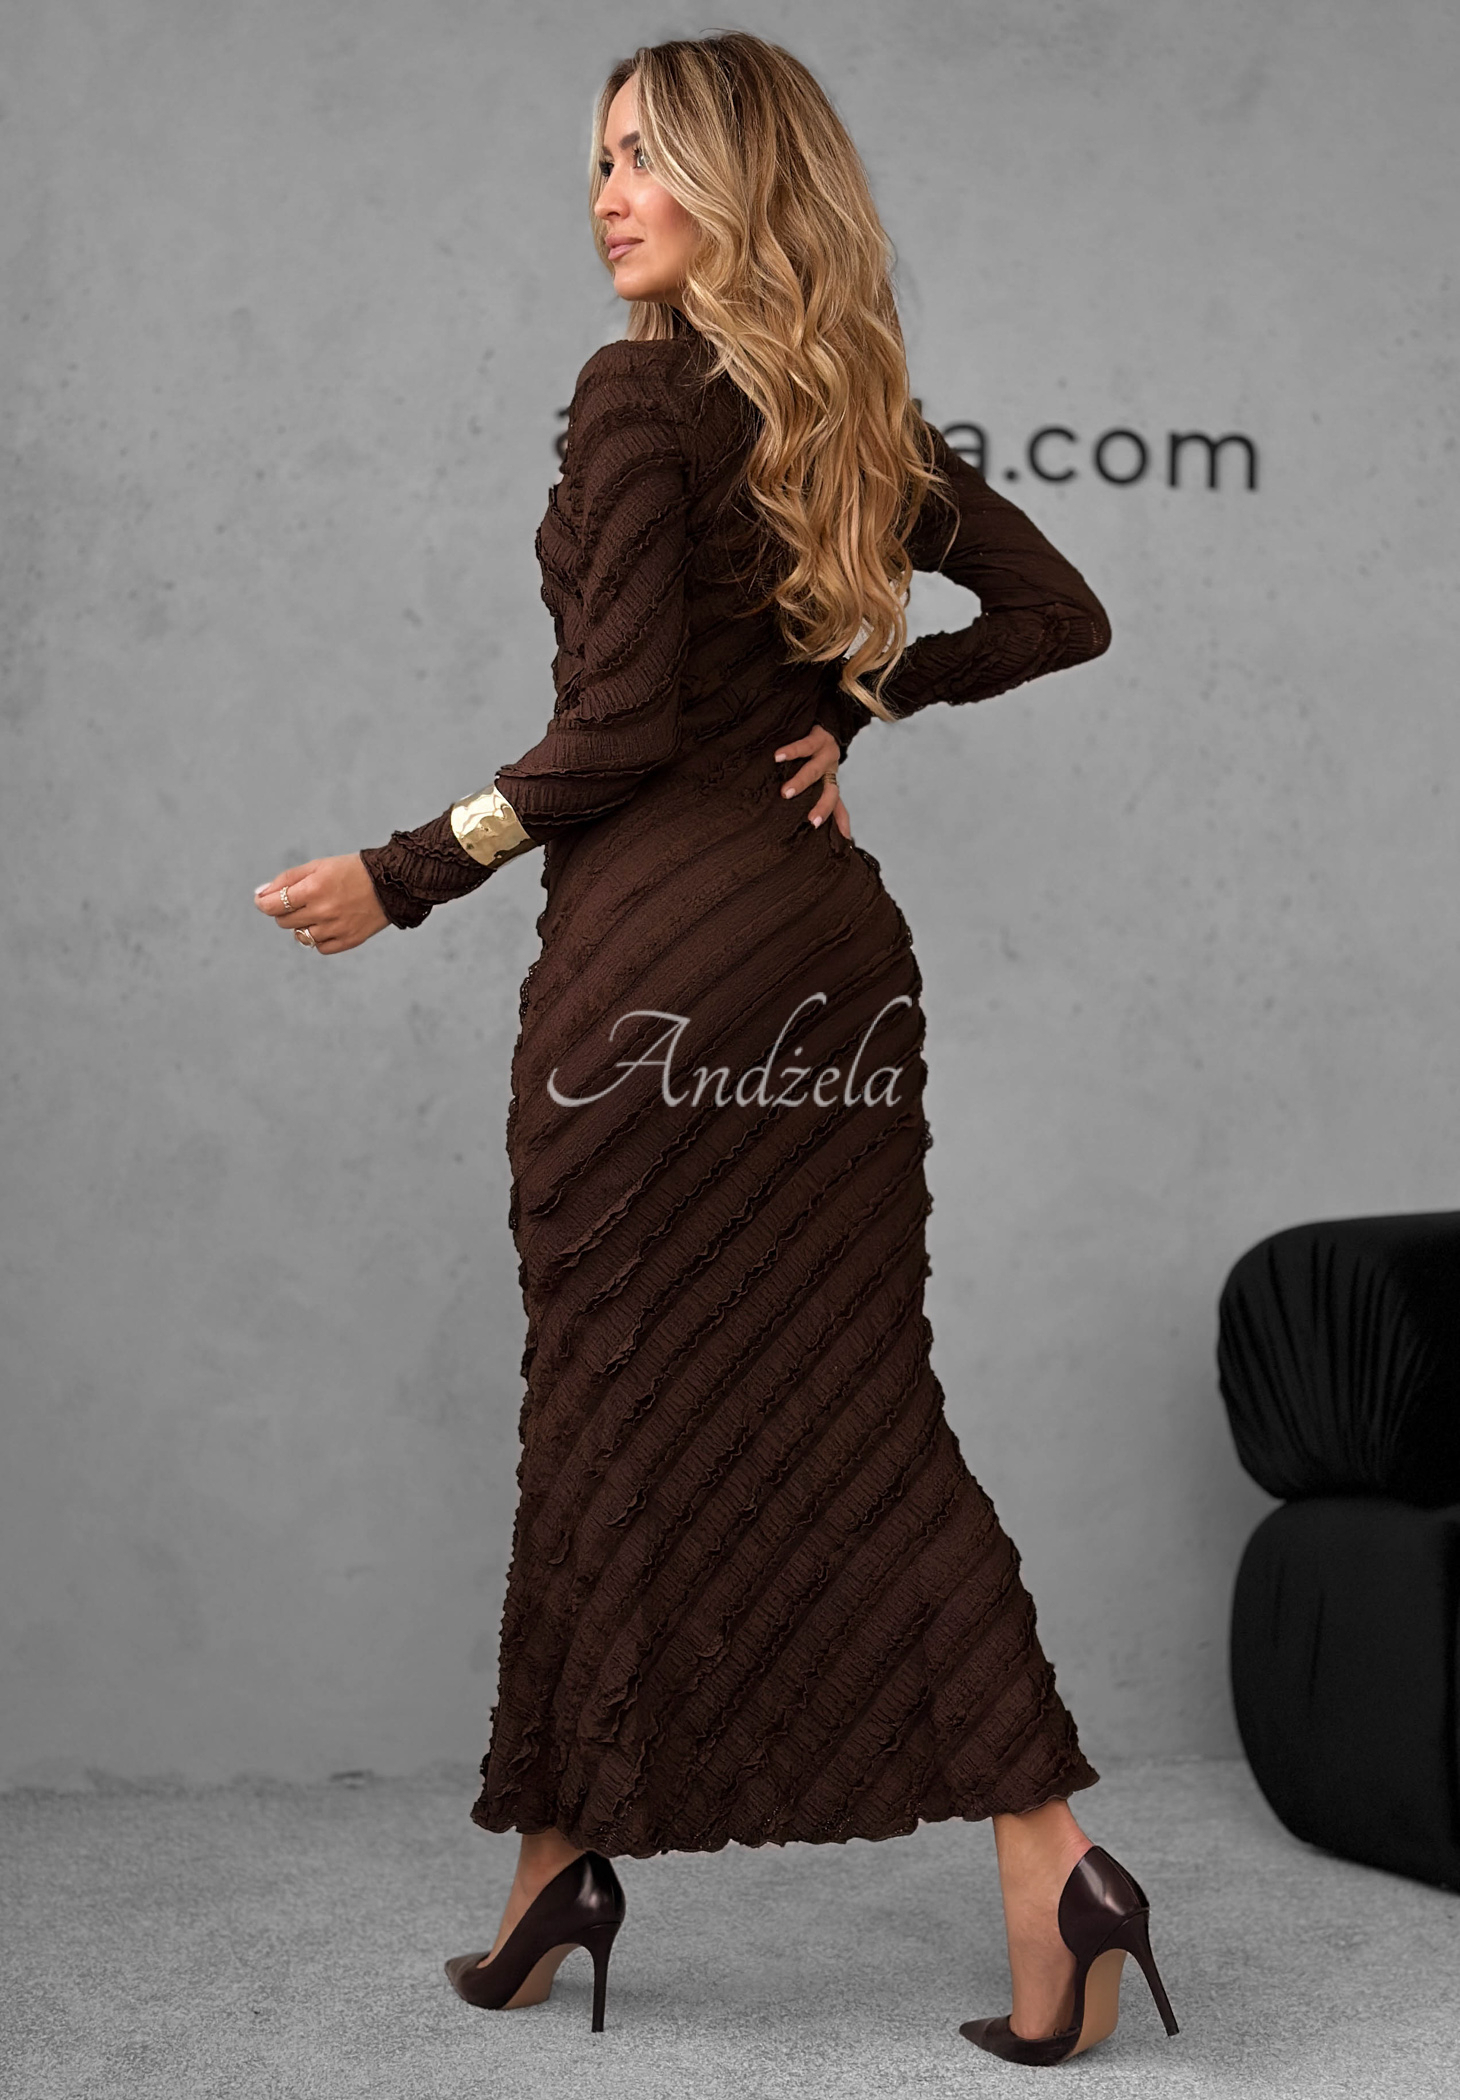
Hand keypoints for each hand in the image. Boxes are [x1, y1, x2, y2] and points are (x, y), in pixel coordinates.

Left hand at [253, 853, 389, 953]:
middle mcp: (323, 911)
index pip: (271, 906)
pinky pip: (320, 947)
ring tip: (320, 911)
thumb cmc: (351, 871)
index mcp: (313, 889)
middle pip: (283, 921)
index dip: (263, 903)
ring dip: (304, 924)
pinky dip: (320, 938)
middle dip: (285, 911)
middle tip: (301, 901)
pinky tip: (331, 924)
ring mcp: (336, 929)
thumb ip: (286, 880)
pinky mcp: (348, 941)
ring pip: (301, 936)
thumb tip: (260, 895)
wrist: (391, 883)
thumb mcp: (317, 866)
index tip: (264, 901)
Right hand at [774, 724, 852, 839]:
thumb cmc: (814, 753)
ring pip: (814, 770)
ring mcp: (825, 753)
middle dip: (822, 807)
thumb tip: (829, 829)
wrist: (824, 718)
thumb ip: (820, 799)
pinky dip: (791, 751)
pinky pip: (803, 745)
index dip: (839, 822)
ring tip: (786, 792)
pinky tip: (778, 757)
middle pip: (830, 792)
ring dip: (802, 782)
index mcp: (830, 782)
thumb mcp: (818, 776)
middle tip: (810, 822)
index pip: (837, 806)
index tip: (839, 840)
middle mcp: (831, 770)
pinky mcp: (817, 736)